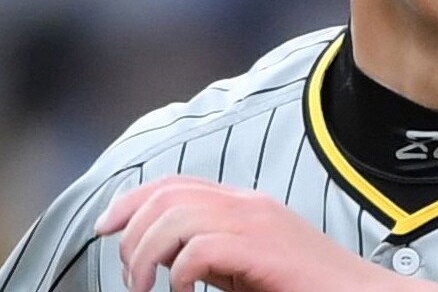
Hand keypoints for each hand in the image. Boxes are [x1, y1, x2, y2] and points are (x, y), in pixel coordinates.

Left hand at [94, 175, 437, 291]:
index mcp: (245, 204)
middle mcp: (248, 204)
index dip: (131, 200)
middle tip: (132, 277)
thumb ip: (215, 253)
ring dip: (147, 254)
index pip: (175, 183)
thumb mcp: (248, 266)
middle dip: (132, 233)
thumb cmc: (306, 287)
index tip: (104, 228)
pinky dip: (178, 273)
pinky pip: (198, 249)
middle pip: (166, 194)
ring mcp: (256, 223)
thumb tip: (168, 261)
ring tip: (149, 286)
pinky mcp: (262, 249)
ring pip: (175, 216)